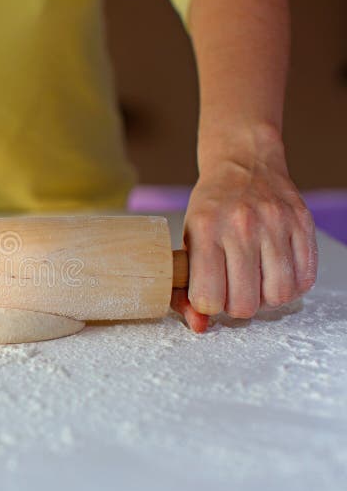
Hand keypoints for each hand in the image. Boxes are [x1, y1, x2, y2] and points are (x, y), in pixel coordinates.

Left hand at [171, 128, 317, 330]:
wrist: (244, 163)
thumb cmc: (211, 208)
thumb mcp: (188, 242)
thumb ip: (186, 288)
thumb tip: (198, 327)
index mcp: (206, 229)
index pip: (208, 297)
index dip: (208, 304)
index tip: (208, 293)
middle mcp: (242, 226)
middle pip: (245, 303)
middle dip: (236, 306)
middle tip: (232, 289)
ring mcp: (276, 224)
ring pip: (278, 295)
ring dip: (265, 299)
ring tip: (255, 283)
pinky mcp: (303, 224)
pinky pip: (304, 279)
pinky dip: (290, 287)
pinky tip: (274, 274)